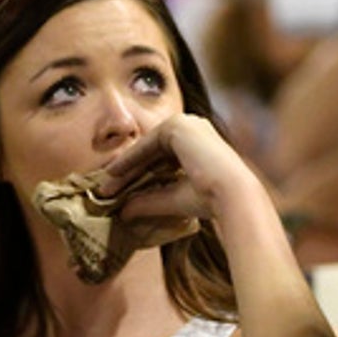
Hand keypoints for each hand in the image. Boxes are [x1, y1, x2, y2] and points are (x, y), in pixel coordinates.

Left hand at [100, 114, 260, 221]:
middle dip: (128, 172)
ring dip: (126, 167)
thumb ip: (149, 201)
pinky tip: (114, 172)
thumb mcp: (173, 199)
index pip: (161, 158)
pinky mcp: (178, 125)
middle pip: (151, 152)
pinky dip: (130, 158)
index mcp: (199, 145)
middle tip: (107, 189)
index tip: (119, 192)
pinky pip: (146, 143)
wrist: (231, 193)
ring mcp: (187, 124)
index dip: (138, 175)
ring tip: (107, 185)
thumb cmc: (210, 199)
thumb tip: (123, 212)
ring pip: (147, 148)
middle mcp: (194, 129)